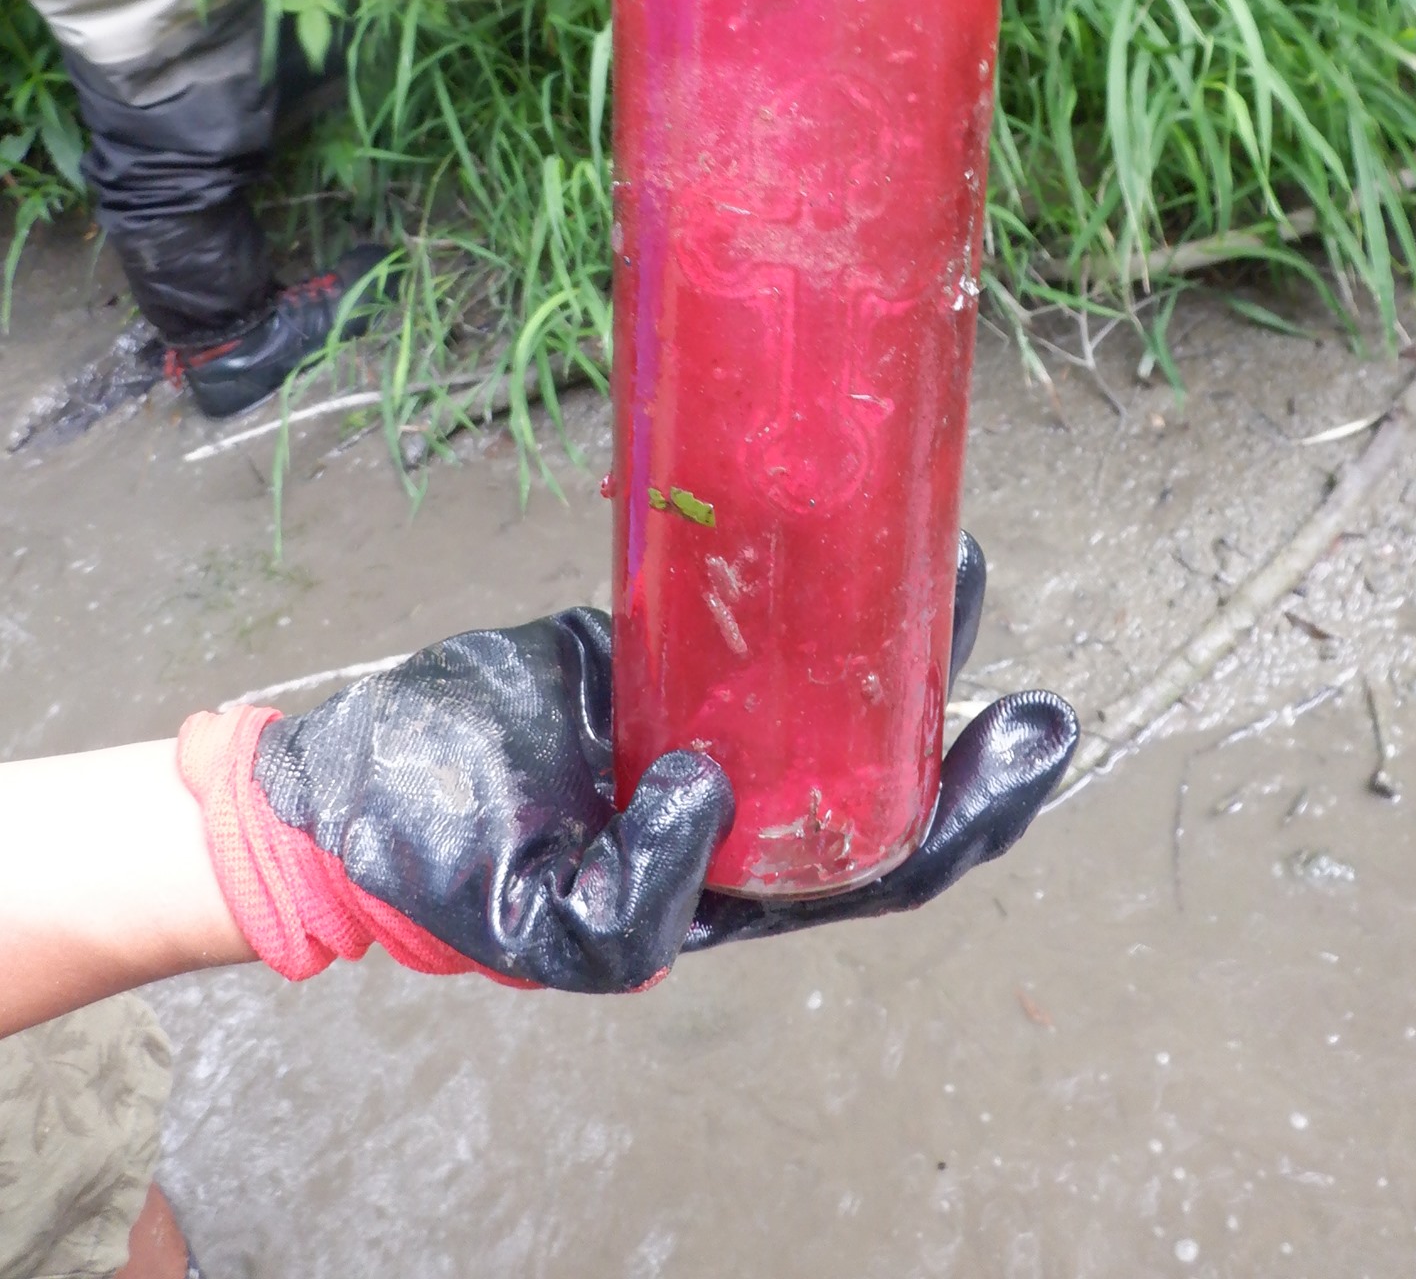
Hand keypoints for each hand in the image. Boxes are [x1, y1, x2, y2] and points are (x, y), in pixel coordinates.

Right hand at [179, 537, 1072, 994]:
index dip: (968, 814)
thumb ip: (635, 891)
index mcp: (728, 884)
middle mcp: (736, 804)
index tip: (1033, 745)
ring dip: (904, 638)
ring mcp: (702, 719)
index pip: (879, 864)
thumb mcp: (535, 917)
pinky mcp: (659, 648)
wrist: (348, 777)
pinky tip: (849, 524)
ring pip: (829, 685)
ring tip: (963, 561)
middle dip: (967, 742)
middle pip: (879, 778)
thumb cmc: (436, 858)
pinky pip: (754, 613)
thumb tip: (714, 798)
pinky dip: (808, 576)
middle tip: (1040, 692)